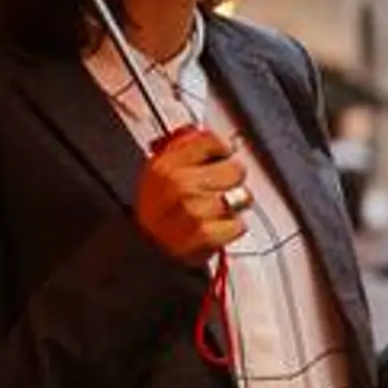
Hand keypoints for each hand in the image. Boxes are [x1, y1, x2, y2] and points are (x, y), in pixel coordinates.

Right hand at [135, 127, 248, 263]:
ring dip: (231, 207)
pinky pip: (239, 224)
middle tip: (216, 190)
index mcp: (165, 165)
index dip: (220, 150)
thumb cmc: (156, 214)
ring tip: (211, 214)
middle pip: (235, 169)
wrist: (146, 252)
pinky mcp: (207, 233)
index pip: (211, 140)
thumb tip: (207, 135)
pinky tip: (214, 230)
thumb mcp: (157, 174)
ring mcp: (194, 209)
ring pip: (241, 197)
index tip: (219, 157)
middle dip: (230, 180)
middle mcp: (179, 184)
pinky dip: (231, 229)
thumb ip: (182, 150)